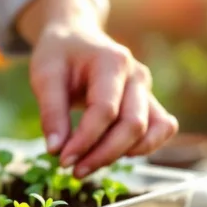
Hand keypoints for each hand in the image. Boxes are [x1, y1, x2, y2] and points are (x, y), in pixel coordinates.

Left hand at [17, 0, 177, 178]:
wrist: (76, 36)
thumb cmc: (59, 55)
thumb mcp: (45, 76)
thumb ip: (51, 112)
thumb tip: (56, 151)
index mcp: (112, 61)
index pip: (105, 110)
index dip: (84, 140)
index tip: (62, 160)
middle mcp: (137, 76)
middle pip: (133, 125)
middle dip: (103, 154)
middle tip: (73, 170)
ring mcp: (146, 89)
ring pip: (151, 131)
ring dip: (121, 155)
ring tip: (88, 165)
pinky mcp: (148, 102)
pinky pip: (161, 129)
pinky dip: (143, 148)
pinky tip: (112, 154)